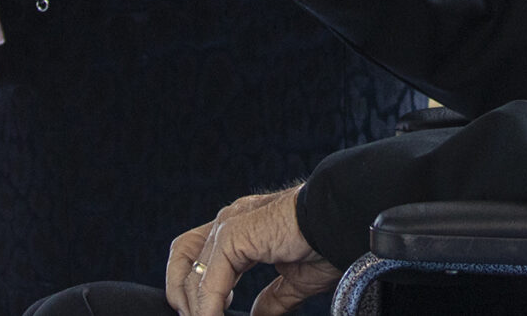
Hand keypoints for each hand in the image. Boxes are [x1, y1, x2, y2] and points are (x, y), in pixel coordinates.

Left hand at [167, 185, 336, 315]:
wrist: (345, 220)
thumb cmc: (329, 240)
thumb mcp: (296, 279)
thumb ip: (273, 298)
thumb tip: (258, 315)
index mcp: (245, 228)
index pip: (200, 255)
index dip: (197, 288)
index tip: (210, 315)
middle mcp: (232, 221)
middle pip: (183, 255)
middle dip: (182, 292)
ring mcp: (231, 224)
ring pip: (189, 268)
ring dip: (195, 304)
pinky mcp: (235, 234)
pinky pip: (209, 278)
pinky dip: (208, 304)